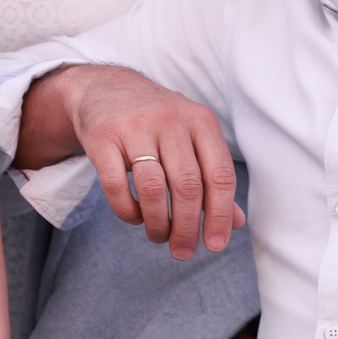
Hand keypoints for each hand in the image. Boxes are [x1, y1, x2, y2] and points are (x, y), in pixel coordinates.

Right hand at [57, 65, 242, 260]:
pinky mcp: (103, 136)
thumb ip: (212, 177)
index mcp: (201, 121)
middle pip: (188, 186)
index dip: (220, 216)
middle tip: (182, 250)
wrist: (103, 88)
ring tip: (158, 236)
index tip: (214, 245)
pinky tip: (134, 216)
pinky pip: (116, 185)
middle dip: (187, 228)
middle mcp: (171, 119)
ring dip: (157, 224)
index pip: (220, 176)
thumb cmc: (156, 121)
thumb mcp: (191, 138)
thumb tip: (235, 222)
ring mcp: (135, 126)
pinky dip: (127, 211)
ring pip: (153, 189)